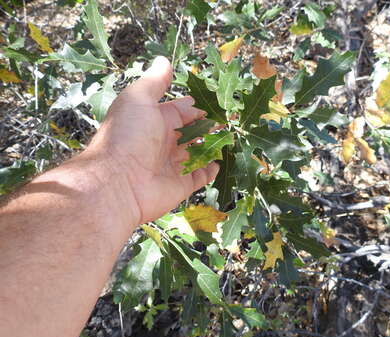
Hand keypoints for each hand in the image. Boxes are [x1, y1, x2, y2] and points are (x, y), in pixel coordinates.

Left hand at [87, 56, 218, 223]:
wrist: (117, 182)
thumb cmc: (127, 136)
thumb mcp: (138, 100)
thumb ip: (154, 81)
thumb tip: (163, 59)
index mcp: (155, 121)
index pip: (182, 110)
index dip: (199, 105)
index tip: (219, 100)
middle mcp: (164, 142)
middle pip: (192, 131)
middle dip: (210, 125)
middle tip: (231, 118)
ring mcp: (173, 164)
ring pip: (199, 152)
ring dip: (214, 145)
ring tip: (233, 136)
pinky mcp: (181, 185)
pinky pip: (200, 176)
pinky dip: (211, 170)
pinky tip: (220, 161)